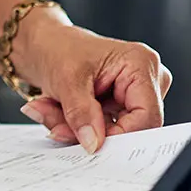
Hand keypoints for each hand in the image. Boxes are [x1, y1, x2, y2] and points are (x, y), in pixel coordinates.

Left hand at [11, 17, 171, 152]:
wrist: (44, 45)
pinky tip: (57, 110)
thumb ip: (81, 112)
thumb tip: (94, 144)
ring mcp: (134, 96)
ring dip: (77, 129)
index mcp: (141, 64)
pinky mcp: (119, 108)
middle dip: (90, 132)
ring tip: (50, 109)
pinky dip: (77, 127)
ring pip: (113, 134)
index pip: (147, 116)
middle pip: (131, 128)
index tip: (90, 144)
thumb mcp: (65, 79)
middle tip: (56, 125)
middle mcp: (146, 80)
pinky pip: (102, 132)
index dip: (120, 135)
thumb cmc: (58, 48)